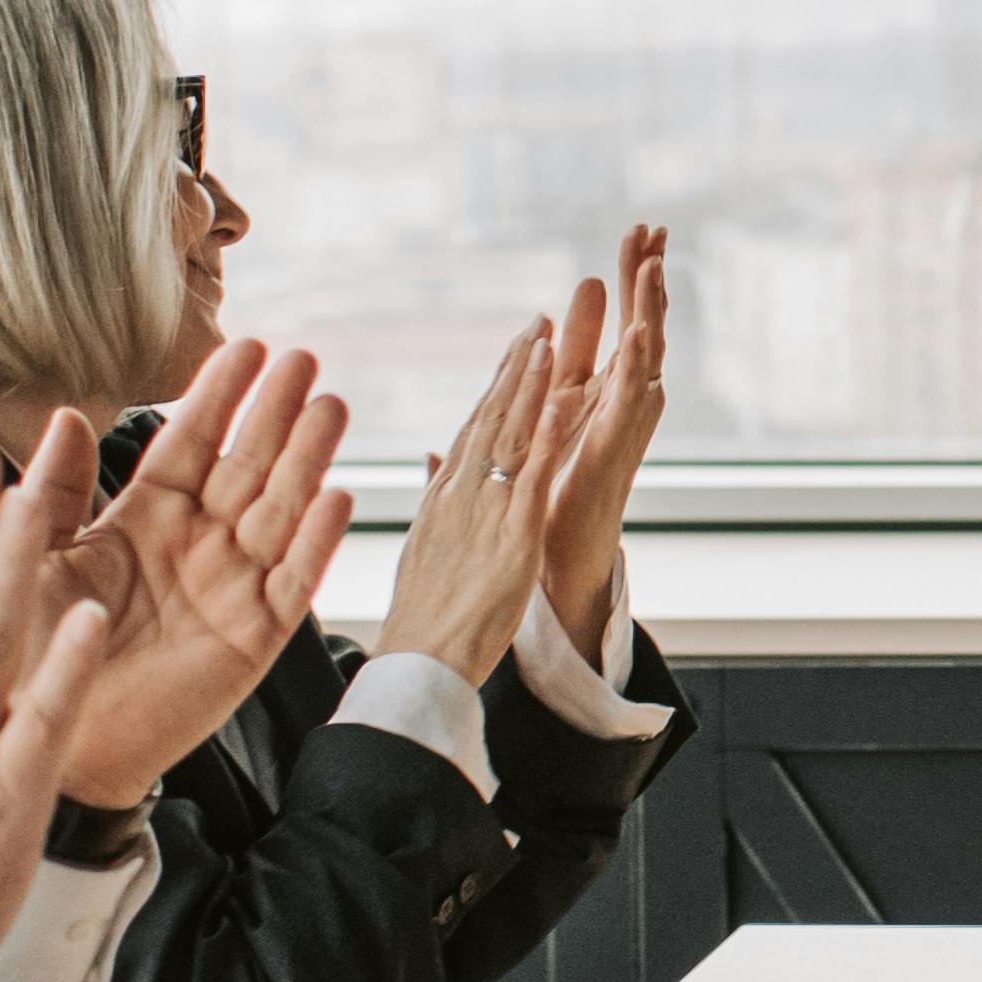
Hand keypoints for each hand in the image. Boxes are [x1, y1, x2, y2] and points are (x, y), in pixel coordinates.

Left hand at [43, 341, 356, 804]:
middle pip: (246, 466)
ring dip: (306, 461)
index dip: (217, 397)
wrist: (53, 747)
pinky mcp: (253, 639)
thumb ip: (54, 494)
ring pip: (279, 512)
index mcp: (143, 521)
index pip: (188, 444)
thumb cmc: (31, 656)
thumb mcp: (32, 561)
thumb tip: (65, 417)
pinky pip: (293, 584)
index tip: (245, 346)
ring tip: (330, 407)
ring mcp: (230, 590)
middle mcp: (195, 546)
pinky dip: (315, 543)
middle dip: (275, 413)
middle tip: (303, 358)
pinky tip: (338, 496)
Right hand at [377, 318, 561, 685]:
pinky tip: (563, 401)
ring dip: (530, 384)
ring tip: (548, 338)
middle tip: (536, 324)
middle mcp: (461, 492)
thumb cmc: (424, 615)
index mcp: (444, 496)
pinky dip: (547, 435)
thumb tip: (435, 468)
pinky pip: (532, 476)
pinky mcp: (512, 535)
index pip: (474, 428)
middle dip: (514, 368)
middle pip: (490, 417)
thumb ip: (437, 502)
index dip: (496, 386)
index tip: (514, 350)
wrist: (418, 658)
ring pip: (511, 434)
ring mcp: (485, 510)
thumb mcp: (427, 547)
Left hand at [532, 224, 667, 656]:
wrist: (553, 570)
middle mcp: (617, 410)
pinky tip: (639, 335)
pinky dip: (634, 371)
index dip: (626, 279)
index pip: (616, 324)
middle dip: (644, 279)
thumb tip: (496, 385)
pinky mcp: (611, 457)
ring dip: (648, 312)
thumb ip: (518, 412)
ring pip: (641, 360)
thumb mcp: (526, 447)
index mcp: (596, 400)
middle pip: (638, 330)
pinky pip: (625, 408)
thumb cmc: (544, 513)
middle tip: (654, 227)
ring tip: (655, 265)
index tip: (638, 232)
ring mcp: (619, 432)